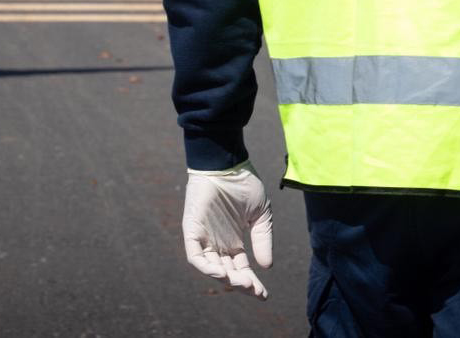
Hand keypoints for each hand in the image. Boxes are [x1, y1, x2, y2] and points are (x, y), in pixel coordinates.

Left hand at [182, 162, 273, 299]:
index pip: (241, 268)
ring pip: (211, 268)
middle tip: (254, 290)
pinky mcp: (192, 230)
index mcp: (233, 241)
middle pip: (227, 272)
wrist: (228, 163)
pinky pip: (195, 255)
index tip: (263, 295)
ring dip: (225, 278)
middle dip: (241, 284)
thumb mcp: (260, 214)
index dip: (251, 283)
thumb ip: (263, 239)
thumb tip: (266, 267)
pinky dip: (206, 267)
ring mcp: (204, 237)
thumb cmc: (243, 184)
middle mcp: (218, 243)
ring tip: (239, 283)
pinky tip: (221, 272)